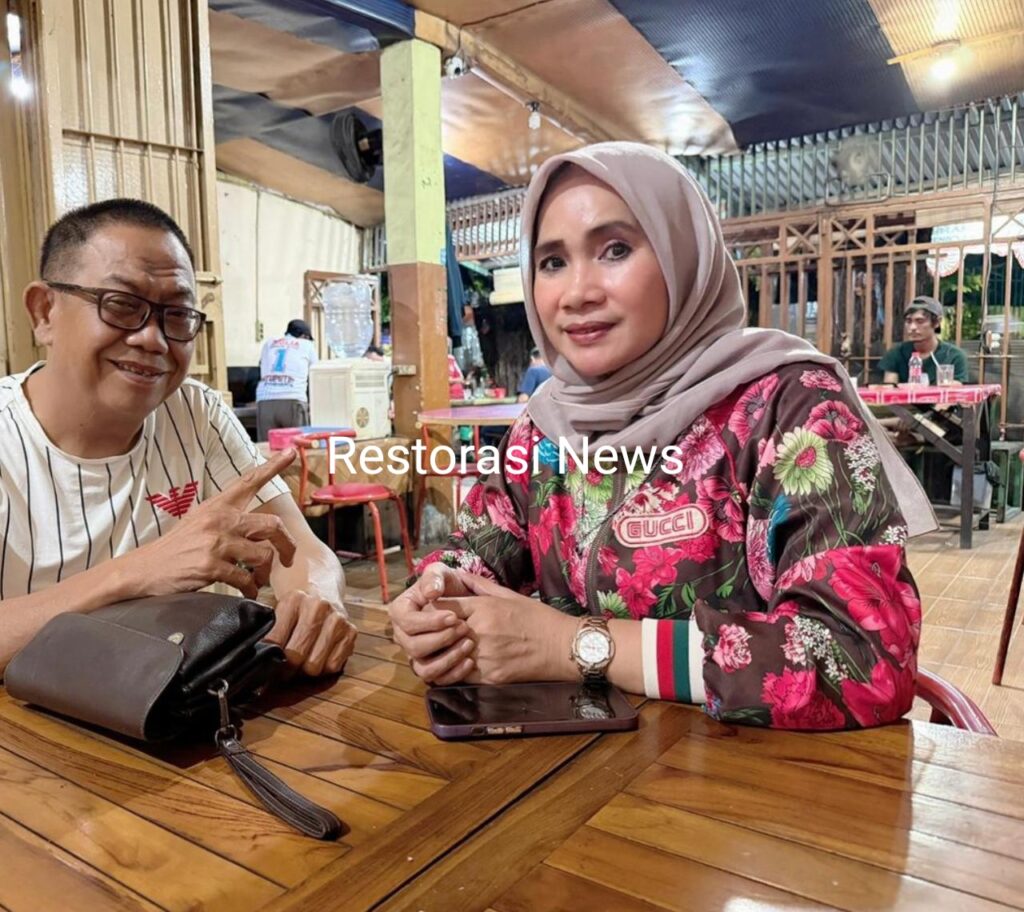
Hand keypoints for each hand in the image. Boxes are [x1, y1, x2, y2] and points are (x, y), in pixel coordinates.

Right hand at [120, 449, 297, 599]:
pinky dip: (250, 588)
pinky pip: (245, 579)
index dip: (273, 466)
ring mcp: (216, 543)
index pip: (249, 481)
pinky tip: (247, 591)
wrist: (143, 568)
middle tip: (289, 558)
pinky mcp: (211, 566)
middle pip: (273, 525)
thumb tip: (260, 528)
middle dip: (287, 544)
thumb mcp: (200, 521)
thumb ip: (228, 519)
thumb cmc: (177, 548)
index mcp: (218, 506)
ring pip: (264, 554)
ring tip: (258, 579)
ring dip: (266, 572)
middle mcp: (220, 520)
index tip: (292, 451)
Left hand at [266, 590, 355, 675]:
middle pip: (295, 656)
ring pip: (314, 666)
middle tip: (284, 668)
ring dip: (306, 670)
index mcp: (294, 600)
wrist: (323, 594)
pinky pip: (332, 666)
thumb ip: (267, 635)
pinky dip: (324, 668)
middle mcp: (318, 606)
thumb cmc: (296, 612)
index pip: (274, 641)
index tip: (267, 664)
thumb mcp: (278, 614)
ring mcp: (337, 619)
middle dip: (287, 669)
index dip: (269, 659)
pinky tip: (319, 656)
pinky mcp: (351, 632)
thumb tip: (257, 665)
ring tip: (302, 661)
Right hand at [389, 563, 476, 685]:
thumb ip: (434, 577)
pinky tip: (470, 661)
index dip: (430, 622)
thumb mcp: (440, 573)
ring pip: (424, 668)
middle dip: (442, 639)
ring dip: (448, 658)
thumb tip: (431, 593)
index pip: (407, 622)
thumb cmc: (447, 585)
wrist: (461, 601)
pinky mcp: (429, 667)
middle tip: (464, 628)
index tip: (454, 616)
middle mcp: (402, 636)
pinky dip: (454, 673)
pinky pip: (436, 679)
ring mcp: (414, 654)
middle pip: (414, 647)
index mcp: (399, 611)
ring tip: (469, 644)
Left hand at [400, 571, 575, 685]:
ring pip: (447, 656)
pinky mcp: (490, 677)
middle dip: (433, 632)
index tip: (430, 611)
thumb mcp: (509, 595)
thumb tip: (458, 575)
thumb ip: (480, 586)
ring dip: (442, 653)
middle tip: (428, 633)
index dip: (433, 610)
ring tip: (441, 650)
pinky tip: (459, 665)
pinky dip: (457, 671)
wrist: (562, 647)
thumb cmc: (538, 618)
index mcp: (483, 608)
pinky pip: (462, 675)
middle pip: (440, 632)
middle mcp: (480, 631)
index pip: (443, 607)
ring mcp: (484, 656)